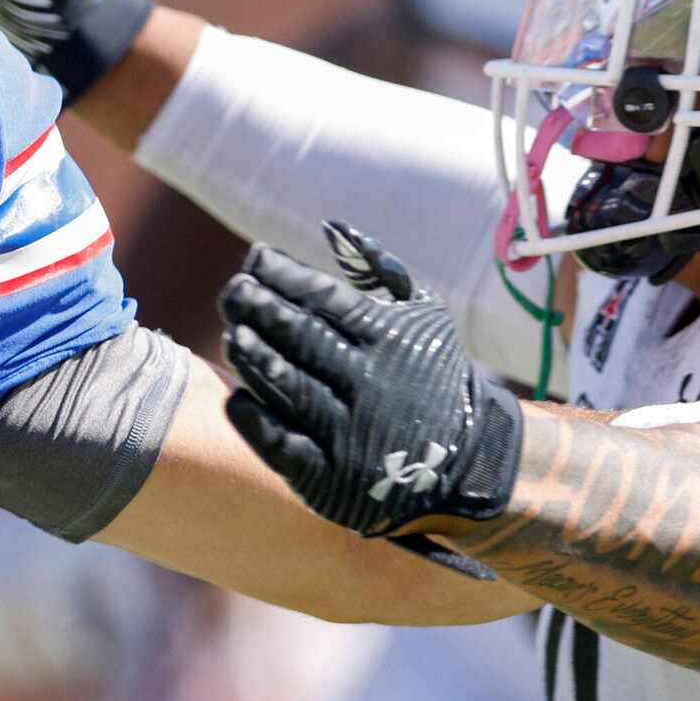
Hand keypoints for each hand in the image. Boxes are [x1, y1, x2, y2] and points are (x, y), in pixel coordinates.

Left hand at [217, 223, 523, 537]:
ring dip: (255, 359)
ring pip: (290, 388)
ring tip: (231, 335)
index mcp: (387, 337)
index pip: (327, 298)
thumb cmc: (431, 373)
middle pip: (303, 338)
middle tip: (234, 289)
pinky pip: (284, 445)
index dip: (286, 275)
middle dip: (263, 309)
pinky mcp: (330, 475)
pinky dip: (257, 421)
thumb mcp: (424, 314)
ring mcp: (348, 430)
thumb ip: (380, 267)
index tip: (255, 257)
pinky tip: (237, 398)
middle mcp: (368, 381)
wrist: (468, 460)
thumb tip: (333, 225)